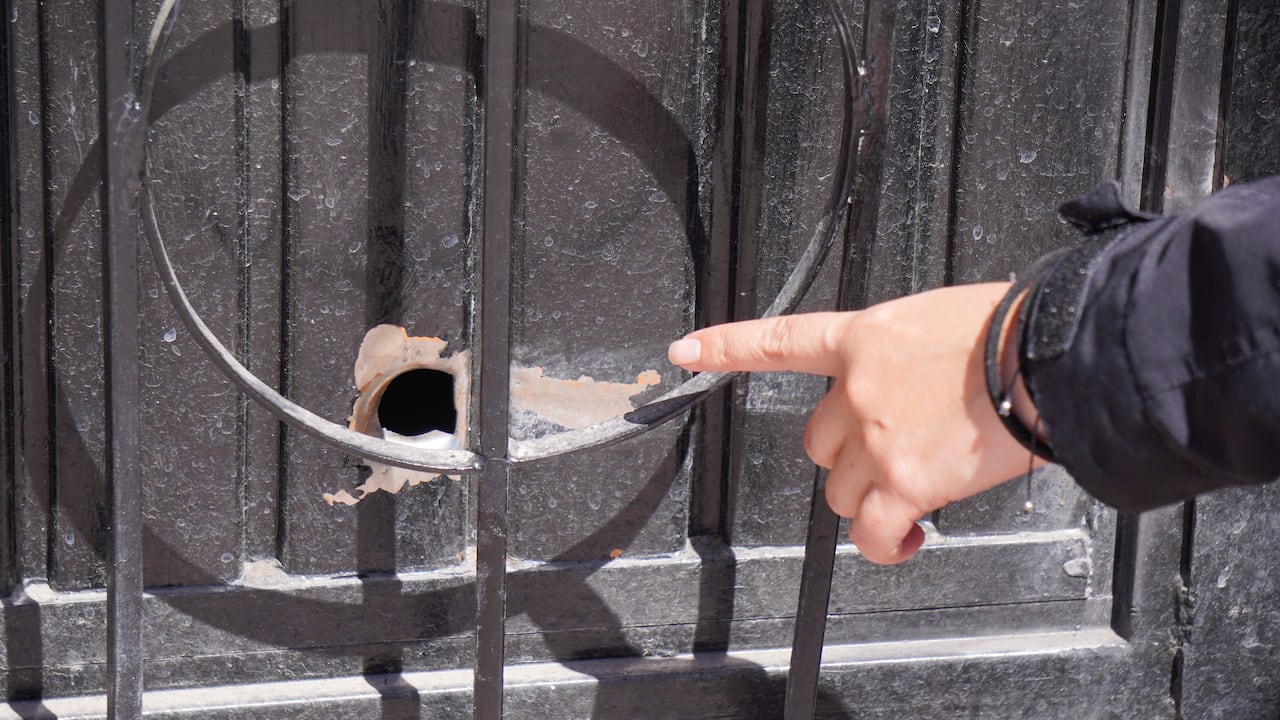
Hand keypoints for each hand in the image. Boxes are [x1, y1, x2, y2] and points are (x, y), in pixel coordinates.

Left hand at [667, 283, 1042, 563]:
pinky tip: (911, 539)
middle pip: (820, 443)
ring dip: (875, 496)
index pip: (779, 341)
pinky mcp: (907, 482)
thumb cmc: (1012, 331)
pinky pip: (874, 533)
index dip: (725, 347)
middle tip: (897, 449)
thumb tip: (910, 385)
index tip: (687, 352)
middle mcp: (858, 389)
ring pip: (845, 491)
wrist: (1048, 354)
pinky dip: (890, 545)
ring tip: (922, 481)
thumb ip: (902, 355)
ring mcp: (877, 438)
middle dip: (851, 454)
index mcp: (863, 338)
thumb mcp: (940, 319)